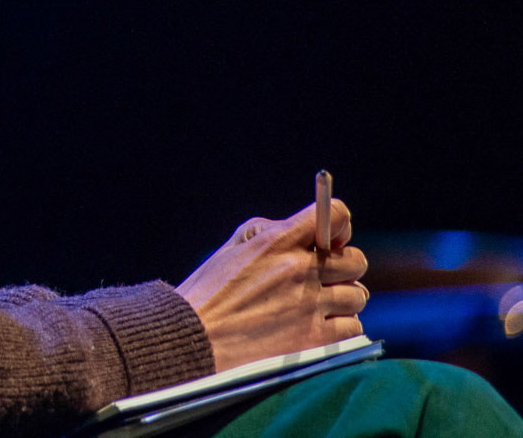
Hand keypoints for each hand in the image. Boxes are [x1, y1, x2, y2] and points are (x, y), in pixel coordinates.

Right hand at [176, 198, 368, 372]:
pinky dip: (340, 326)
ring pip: (357, 295)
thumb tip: (309, 230)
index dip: (339, 225)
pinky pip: (352, 326)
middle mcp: (298, 269)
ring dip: (342, 299)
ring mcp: (309, 305)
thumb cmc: (210, 291)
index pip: (336, 215)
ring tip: (318, 305)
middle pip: (356, 260)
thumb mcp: (233, 247)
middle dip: (344, 267)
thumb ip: (271, 231)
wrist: (194, 338)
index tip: (332, 239)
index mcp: (277, 241)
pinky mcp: (314, 338)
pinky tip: (318, 325)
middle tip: (325, 277)